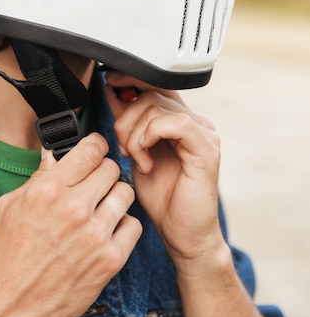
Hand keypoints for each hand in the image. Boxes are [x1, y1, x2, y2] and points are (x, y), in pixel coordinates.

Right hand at [0, 133, 141, 316]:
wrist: (10, 307)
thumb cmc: (7, 256)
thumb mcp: (11, 206)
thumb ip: (39, 176)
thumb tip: (55, 153)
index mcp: (48, 190)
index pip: (91, 149)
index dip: (96, 145)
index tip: (96, 150)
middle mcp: (73, 208)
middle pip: (111, 169)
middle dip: (103, 173)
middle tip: (95, 184)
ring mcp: (94, 235)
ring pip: (126, 193)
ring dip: (115, 197)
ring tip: (102, 207)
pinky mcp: (109, 260)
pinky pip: (133, 226)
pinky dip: (123, 226)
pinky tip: (107, 231)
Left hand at [104, 71, 222, 264]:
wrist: (183, 235)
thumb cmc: (162, 199)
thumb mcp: (136, 152)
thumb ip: (128, 123)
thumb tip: (113, 91)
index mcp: (179, 121)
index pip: (155, 85)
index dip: (131, 81)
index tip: (110, 86)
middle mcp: (196, 122)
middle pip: (150, 95)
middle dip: (124, 119)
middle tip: (122, 148)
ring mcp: (204, 134)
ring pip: (157, 108)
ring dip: (133, 133)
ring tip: (135, 158)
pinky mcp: (206, 149)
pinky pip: (175, 123)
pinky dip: (150, 136)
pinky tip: (145, 158)